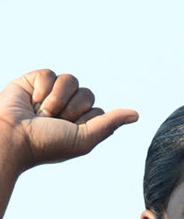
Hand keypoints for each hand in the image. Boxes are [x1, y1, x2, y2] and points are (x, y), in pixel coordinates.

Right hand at [0, 70, 137, 172]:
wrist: (12, 137)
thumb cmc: (47, 144)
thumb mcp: (85, 139)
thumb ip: (109, 123)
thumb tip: (136, 114)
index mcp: (80, 122)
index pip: (98, 109)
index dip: (85, 119)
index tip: (68, 131)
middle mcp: (67, 106)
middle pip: (87, 94)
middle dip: (72, 109)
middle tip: (52, 122)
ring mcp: (50, 93)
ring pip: (71, 80)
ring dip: (57, 99)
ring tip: (40, 113)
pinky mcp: (33, 81)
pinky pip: (51, 74)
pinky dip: (42, 89)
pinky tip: (30, 101)